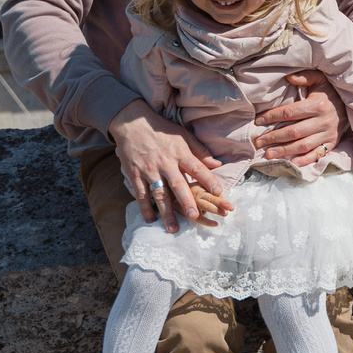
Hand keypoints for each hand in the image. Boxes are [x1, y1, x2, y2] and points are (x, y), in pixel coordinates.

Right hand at [108, 103, 224, 232]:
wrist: (132, 123)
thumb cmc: (162, 130)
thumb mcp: (183, 135)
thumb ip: (200, 151)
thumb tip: (217, 164)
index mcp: (179, 152)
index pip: (197, 167)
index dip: (208, 180)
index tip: (219, 192)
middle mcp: (165, 162)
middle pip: (178, 184)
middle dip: (187, 201)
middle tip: (195, 216)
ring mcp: (149, 169)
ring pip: (159, 193)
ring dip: (166, 212)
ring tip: (173, 228)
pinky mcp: (134, 174)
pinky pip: (141, 194)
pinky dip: (145, 208)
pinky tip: (151, 220)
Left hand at [256, 71, 346, 165]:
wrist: (352, 105)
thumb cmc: (330, 92)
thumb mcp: (320, 79)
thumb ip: (305, 77)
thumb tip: (288, 77)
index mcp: (318, 105)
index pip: (289, 113)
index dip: (272, 117)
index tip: (258, 121)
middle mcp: (323, 121)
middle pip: (293, 132)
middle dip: (273, 137)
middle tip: (258, 141)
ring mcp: (328, 134)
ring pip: (302, 146)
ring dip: (284, 151)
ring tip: (268, 154)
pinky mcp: (332, 143)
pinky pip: (317, 154)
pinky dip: (304, 160)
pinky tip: (290, 162)